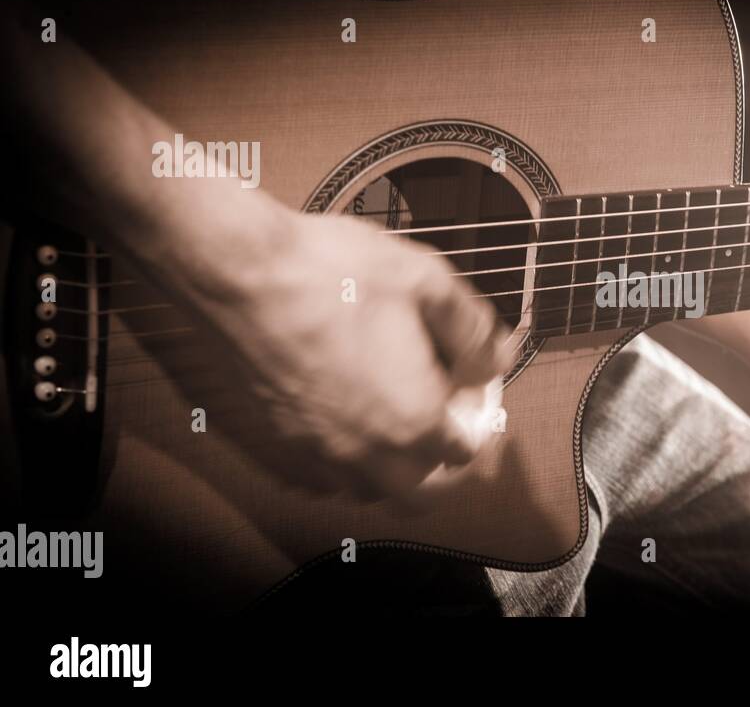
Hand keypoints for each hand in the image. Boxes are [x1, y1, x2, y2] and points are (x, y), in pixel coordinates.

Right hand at [141, 206, 511, 507]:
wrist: (239, 272)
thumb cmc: (332, 271)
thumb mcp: (427, 281)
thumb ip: (473, 331)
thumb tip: (494, 361)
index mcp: (413, 420)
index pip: (467, 451)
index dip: (479, 419)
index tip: (472, 387)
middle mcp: (365, 452)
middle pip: (423, 494)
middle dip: (443, 467)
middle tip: (444, 422)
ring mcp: (317, 452)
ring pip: (370, 492)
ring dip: (394, 470)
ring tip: (397, 422)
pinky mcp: (278, 442)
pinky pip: (323, 478)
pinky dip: (344, 464)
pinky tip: (347, 423)